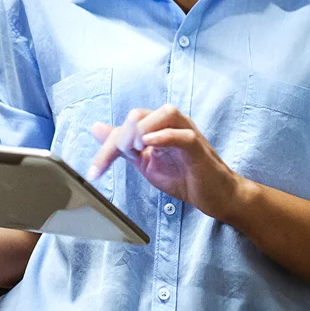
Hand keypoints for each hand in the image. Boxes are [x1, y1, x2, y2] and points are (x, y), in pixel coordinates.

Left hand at [86, 106, 245, 220]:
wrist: (215, 196)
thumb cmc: (184, 177)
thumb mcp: (145, 162)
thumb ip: (123, 145)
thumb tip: (95, 127)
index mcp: (158, 126)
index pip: (126, 125)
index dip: (107, 147)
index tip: (94, 172)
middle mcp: (172, 124)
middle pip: (139, 115)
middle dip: (122, 137)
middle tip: (121, 157)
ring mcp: (187, 133)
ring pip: (165, 113)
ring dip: (143, 129)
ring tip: (136, 150)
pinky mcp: (198, 148)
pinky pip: (183, 135)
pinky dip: (164, 136)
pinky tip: (149, 145)